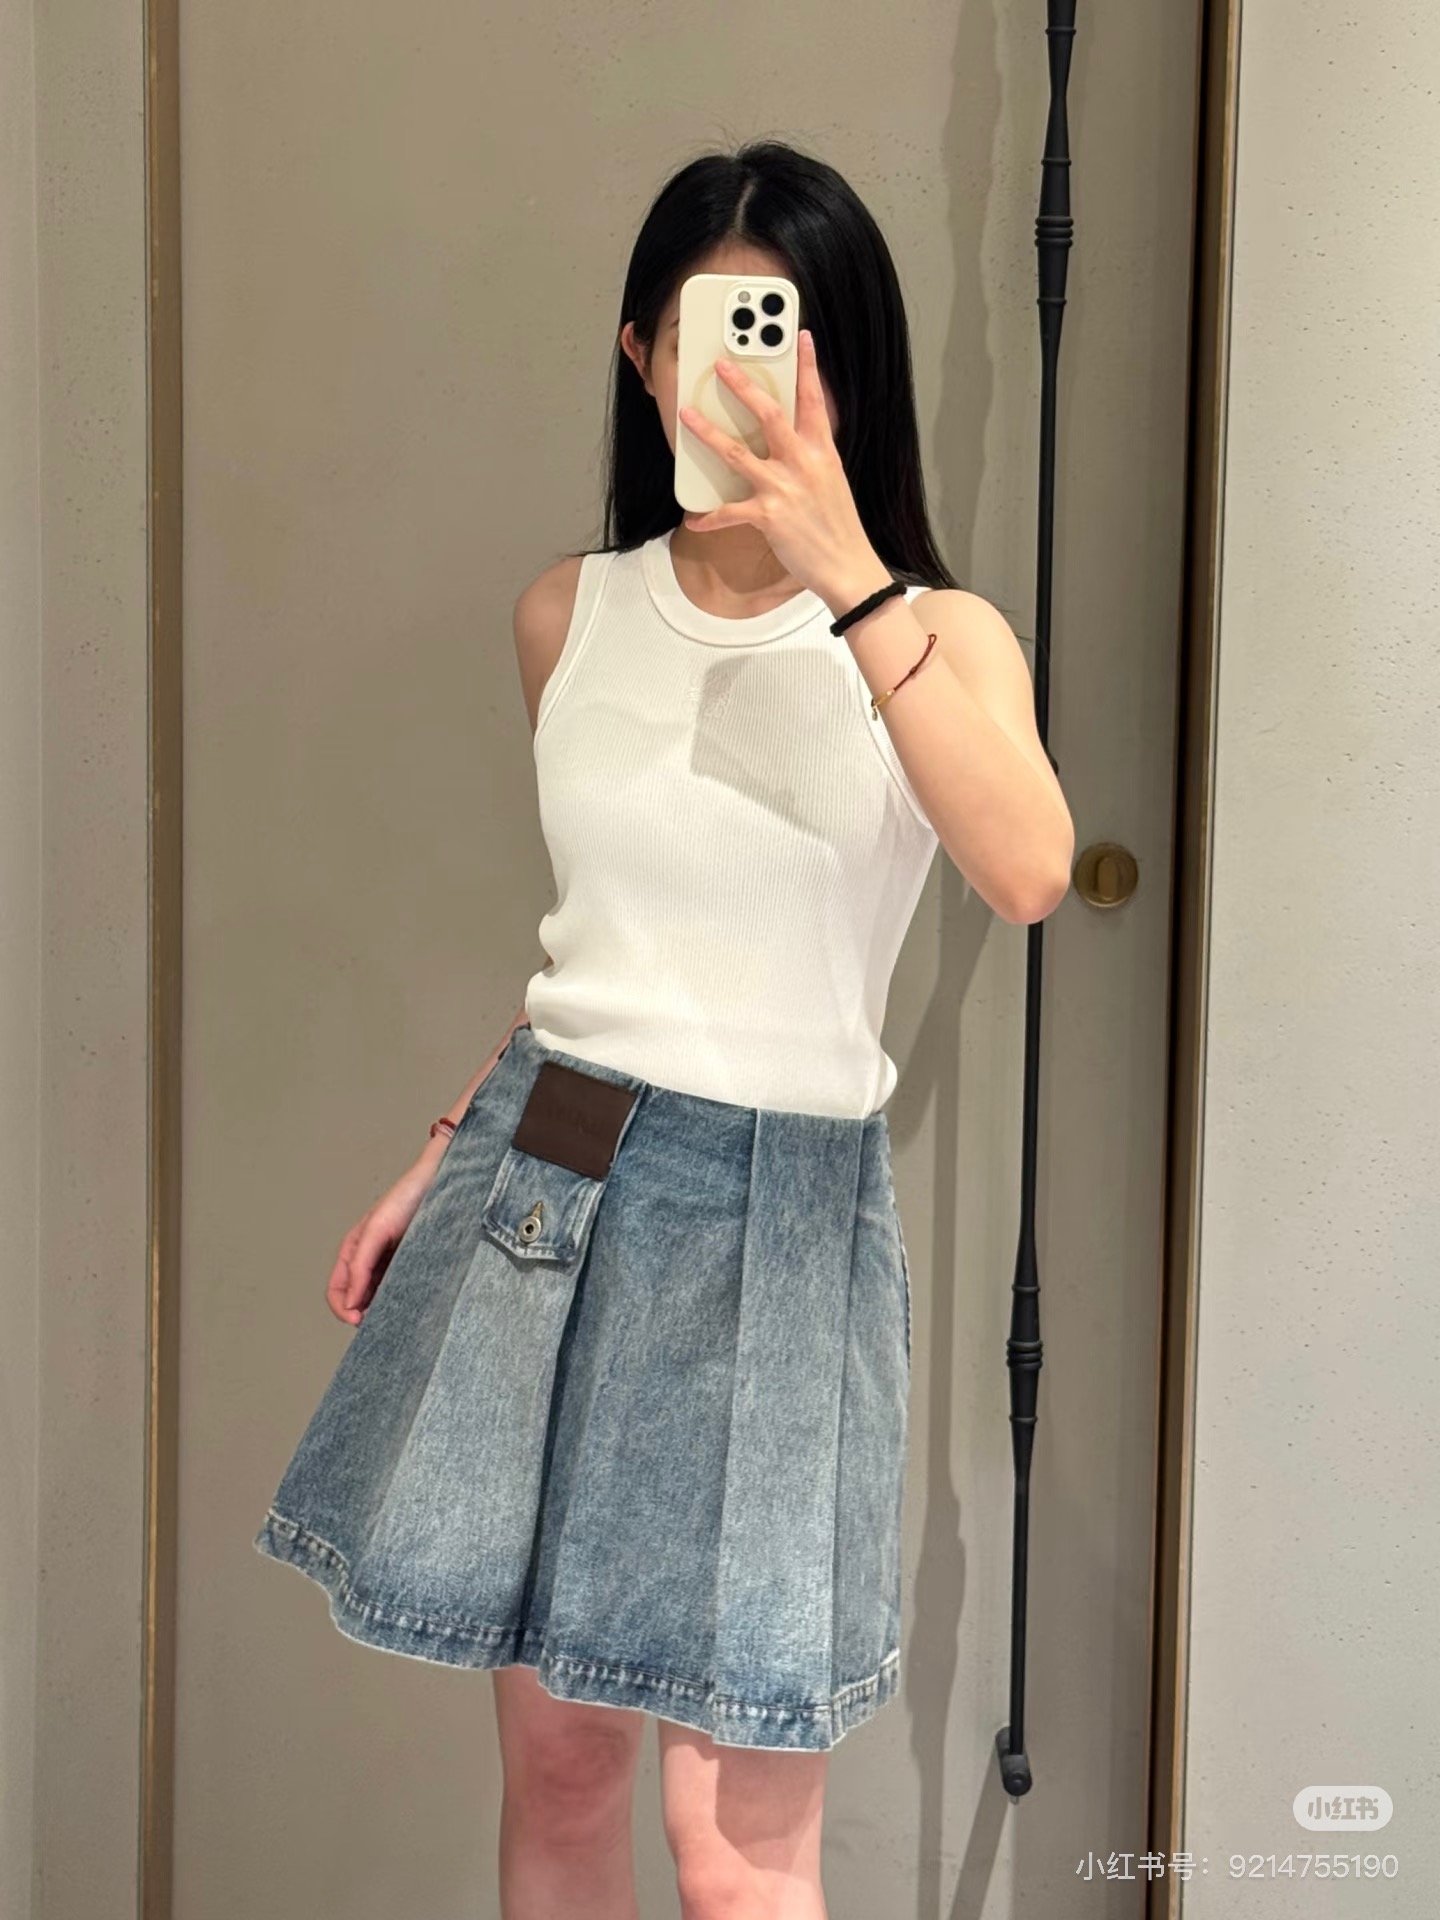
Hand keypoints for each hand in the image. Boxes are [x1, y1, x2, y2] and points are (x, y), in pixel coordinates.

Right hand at [324, 1156, 439, 1325]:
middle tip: (381, 1322)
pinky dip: (401, 1300)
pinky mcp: (412, 1265)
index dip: (342, 1309)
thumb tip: (349, 1302)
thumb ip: (360, 1266)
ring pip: (379, 1297)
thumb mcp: (376, 1230)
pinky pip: (400, 1289)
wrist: (439, 1183)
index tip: (359, 1320)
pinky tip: (411, 1303)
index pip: (337, 1291)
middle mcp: (369, 1261)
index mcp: (353, 1251)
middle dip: (363, 1313)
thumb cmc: (405, 1199)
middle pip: (357, 1299)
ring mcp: (391, 1264)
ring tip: (397, 1313)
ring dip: (382, 1309)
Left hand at [676, 330, 890, 612]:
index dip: (808, 366)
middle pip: (769, 414)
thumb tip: (793, 440)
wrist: (848, 566)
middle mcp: (802, 462)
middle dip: (742, 386)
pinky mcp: (768, 515)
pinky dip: (710, 518)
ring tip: (686, 416)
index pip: (814, 399)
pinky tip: (694, 519)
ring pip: (737, 452)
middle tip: (720, 365)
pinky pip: (730, 512)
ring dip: (708, 433)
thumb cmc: (839, 525)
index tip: (801, 337)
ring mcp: (784, 487)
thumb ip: (811, 456)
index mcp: (822, 451)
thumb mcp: (832, 480)